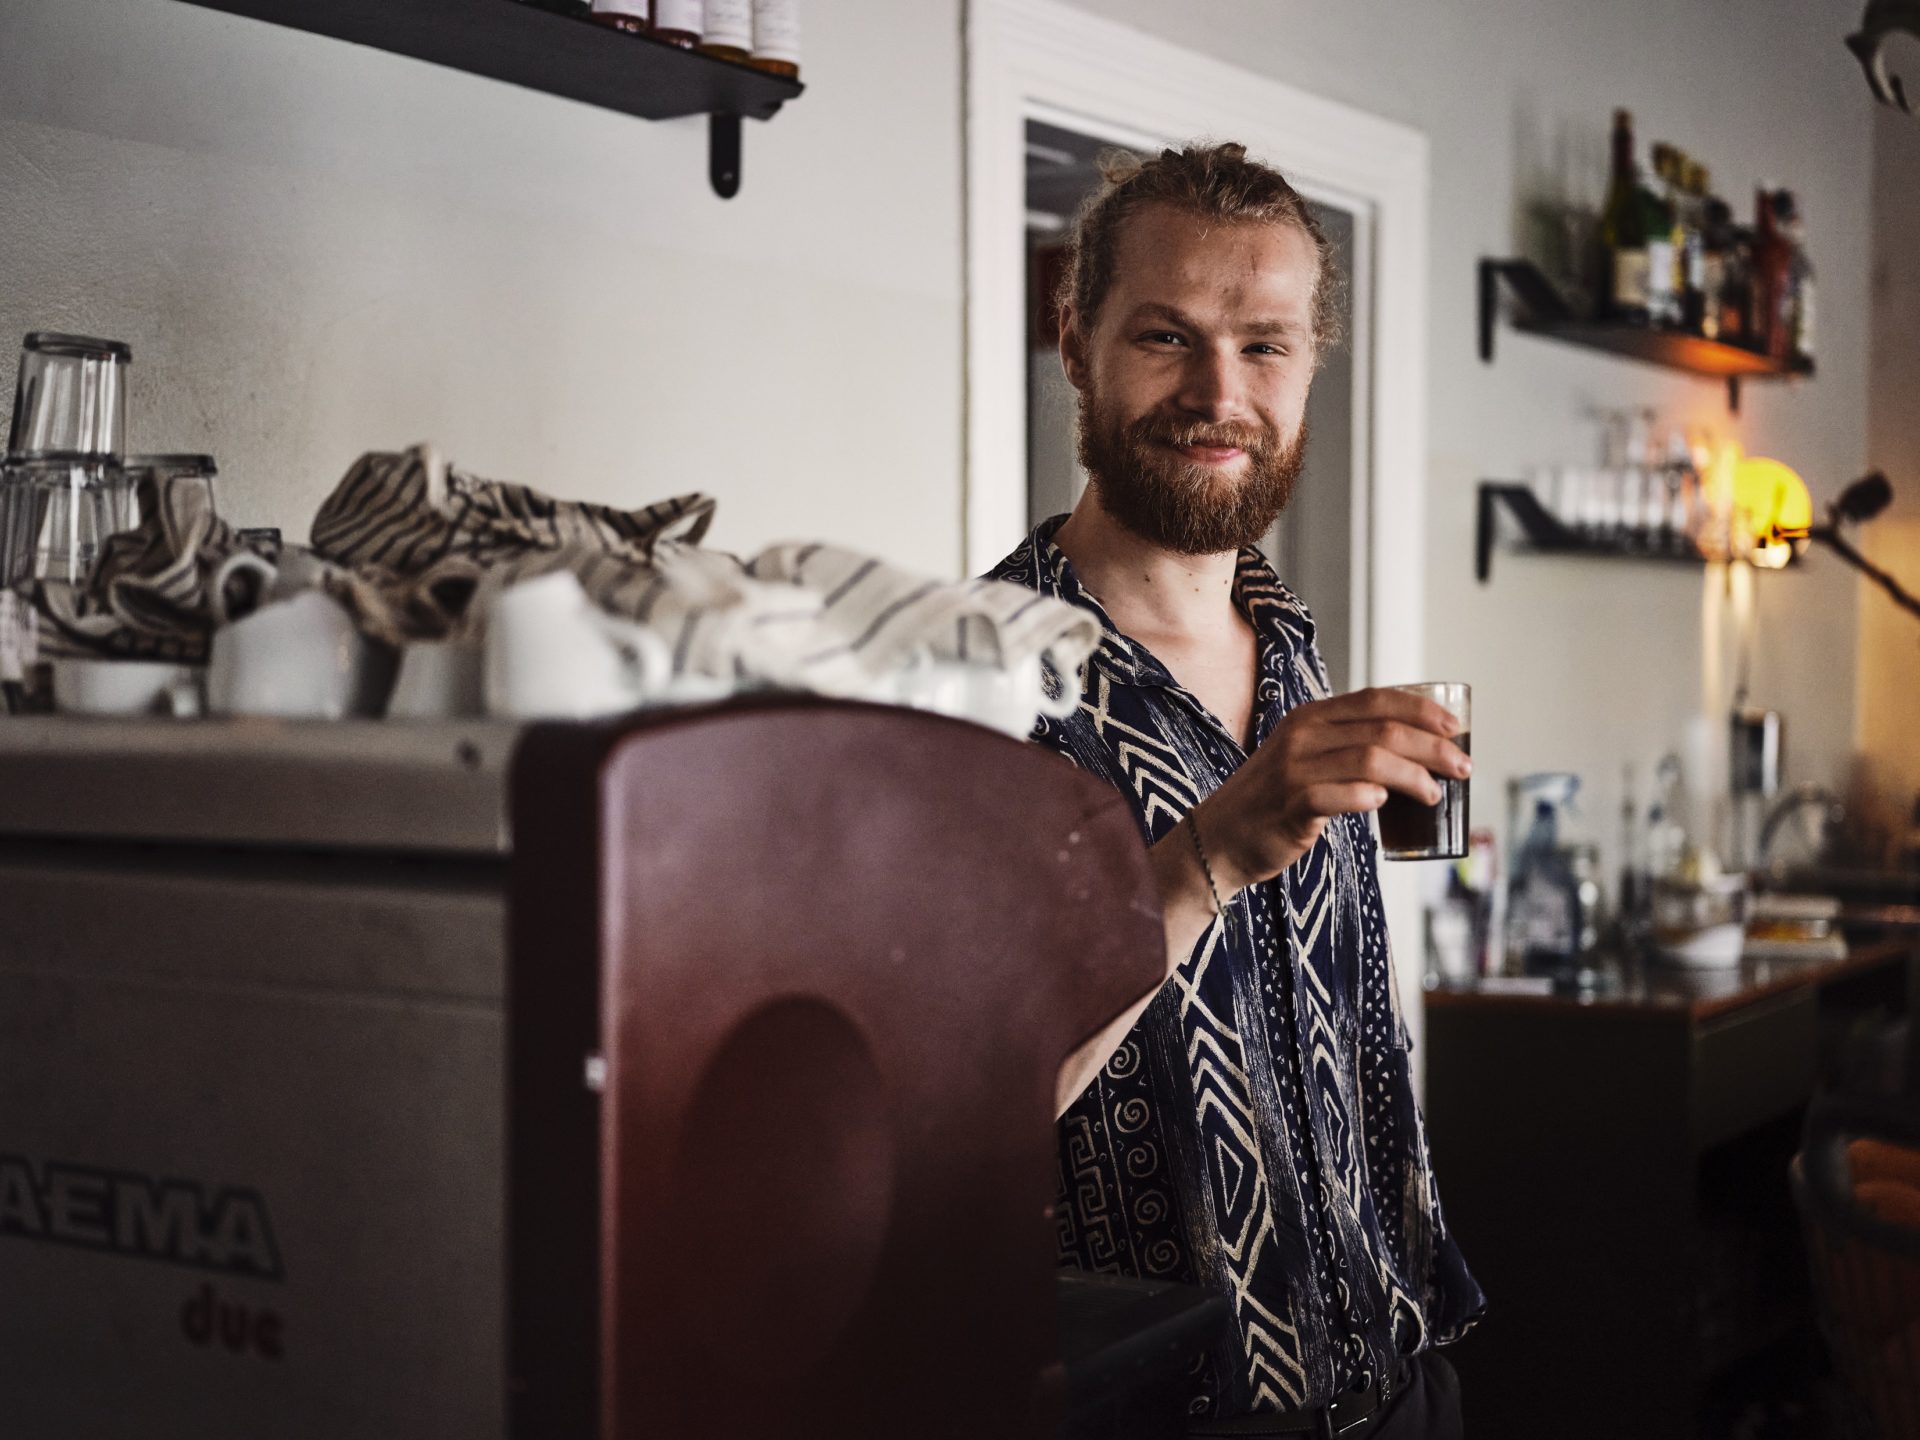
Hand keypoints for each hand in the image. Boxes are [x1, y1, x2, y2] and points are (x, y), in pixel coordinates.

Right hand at [1194, 687, 1470, 890]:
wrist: (1220, 838)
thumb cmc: (1274, 801)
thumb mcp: (1306, 757)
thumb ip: (1347, 746)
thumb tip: (1416, 751)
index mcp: (1310, 717)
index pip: (1376, 699)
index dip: (1421, 709)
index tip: (1455, 727)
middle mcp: (1301, 735)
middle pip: (1382, 730)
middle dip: (1433, 748)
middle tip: (1462, 768)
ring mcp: (1293, 769)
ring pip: (1370, 761)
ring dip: (1413, 777)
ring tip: (1434, 794)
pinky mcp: (1289, 805)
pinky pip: (1338, 796)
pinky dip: (1368, 797)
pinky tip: (1384, 805)